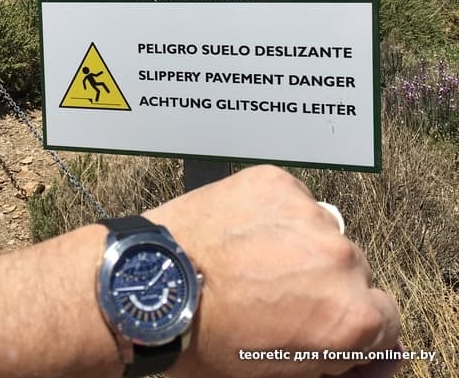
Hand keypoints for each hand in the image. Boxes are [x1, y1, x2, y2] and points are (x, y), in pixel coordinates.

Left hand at [144, 165, 400, 377]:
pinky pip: (293, 201)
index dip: (356, 329)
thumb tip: (375, 354)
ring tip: (254, 262)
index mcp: (351, 315)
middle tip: (278, 297)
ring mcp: (308, 214)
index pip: (387, 319)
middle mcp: (340, 258)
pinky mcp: (277, 183)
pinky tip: (243, 235)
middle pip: (354, 273)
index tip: (327, 327)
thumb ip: (342, 366)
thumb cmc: (209, 341)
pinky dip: (275, 215)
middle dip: (325, 286)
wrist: (154, 285)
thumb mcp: (283, 376)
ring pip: (323, 232)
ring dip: (301, 247)